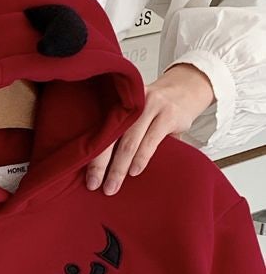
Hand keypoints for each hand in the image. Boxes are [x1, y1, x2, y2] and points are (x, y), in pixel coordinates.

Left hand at [86, 63, 215, 194]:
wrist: (186, 87)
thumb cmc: (151, 109)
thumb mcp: (132, 116)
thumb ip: (119, 134)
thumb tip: (98, 167)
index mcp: (115, 103)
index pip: (97, 132)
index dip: (90, 157)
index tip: (87, 179)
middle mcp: (129, 103)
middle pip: (110, 138)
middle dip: (101, 166)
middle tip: (95, 186)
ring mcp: (150, 106)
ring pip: (129, 142)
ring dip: (119, 167)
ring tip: (113, 186)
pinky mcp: (168, 114)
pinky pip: (151, 140)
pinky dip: (141, 157)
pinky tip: (134, 171)